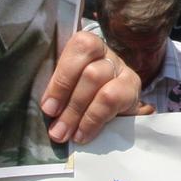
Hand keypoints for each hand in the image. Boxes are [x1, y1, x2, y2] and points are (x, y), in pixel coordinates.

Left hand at [39, 30, 141, 145]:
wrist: (111, 107)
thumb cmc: (75, 94)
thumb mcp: (63, 88)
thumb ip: (55, 93)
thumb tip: (48, 110)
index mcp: (85, 45)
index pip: (79, 49)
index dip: (62, 79)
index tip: (49, 108)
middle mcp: (105, 53)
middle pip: (91, 73)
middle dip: (71, 105)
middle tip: (57, 130)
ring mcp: (122, 68)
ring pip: (102, 86)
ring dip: (80, 114)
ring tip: (68, 135)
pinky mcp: (132, 87)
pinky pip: (114, 100)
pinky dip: (95, 121)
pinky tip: (84, 134)